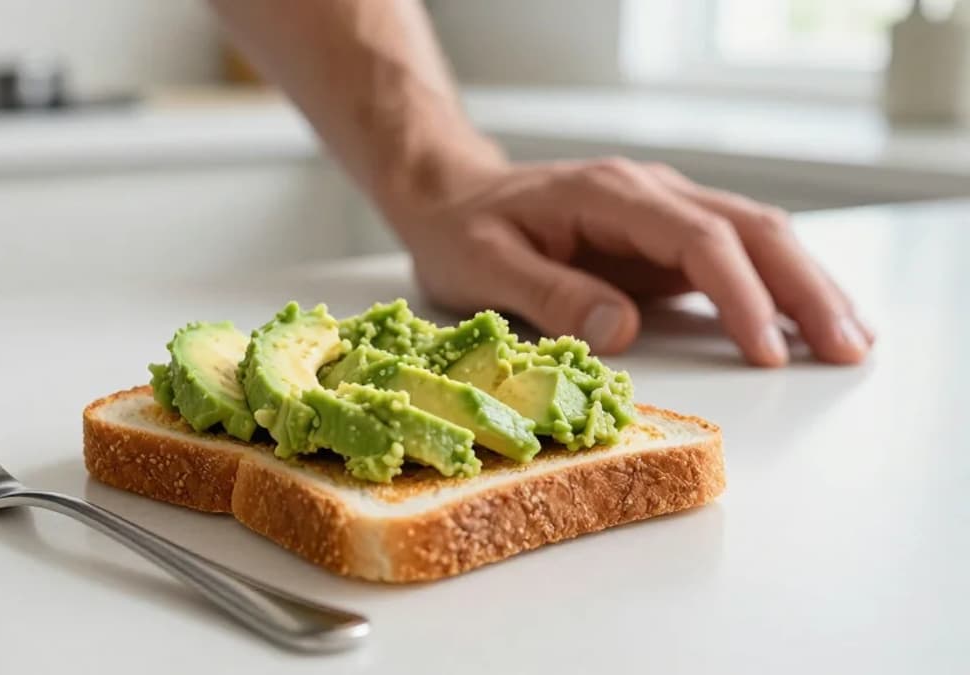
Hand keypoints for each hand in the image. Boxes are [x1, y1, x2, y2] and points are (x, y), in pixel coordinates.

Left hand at [390, 157, 873, 366]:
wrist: (453, 197)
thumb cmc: (462, 231)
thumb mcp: (482, 268)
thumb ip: (549, 295)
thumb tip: (622, 330)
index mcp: (608, 194)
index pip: (697, 238)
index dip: (739, 294)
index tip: (766, 349)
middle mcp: (649, 194)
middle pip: (750, 229)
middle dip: (804, 289)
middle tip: (848, 349)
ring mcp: (662, 212)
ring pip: (757, 236)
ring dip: (808, 285)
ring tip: (854, 340)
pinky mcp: (665, 239)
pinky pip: (737, 255)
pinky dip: (779, 286)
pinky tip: (810, 321)